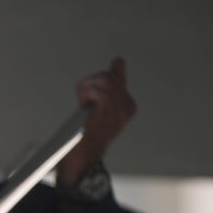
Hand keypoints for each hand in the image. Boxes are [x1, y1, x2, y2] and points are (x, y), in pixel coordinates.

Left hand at [56, 57, 136, 184]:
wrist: (84, 151)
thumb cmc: (89, 132)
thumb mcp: (99, 104)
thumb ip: (112, 82)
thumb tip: (120, 61)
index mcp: (128, 105)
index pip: (115, 79)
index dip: (97, 89)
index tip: (92, 106)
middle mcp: (127, 105)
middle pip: (109, 76)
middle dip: (93, 86)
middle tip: (87, 104)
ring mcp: (119, 104)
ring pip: (104, 78)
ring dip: (88, 89)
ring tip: (86, 104)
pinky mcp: (109, 102)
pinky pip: (96, 86)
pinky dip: (86, 94)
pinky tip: (86, 106)